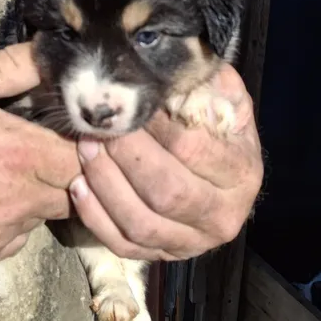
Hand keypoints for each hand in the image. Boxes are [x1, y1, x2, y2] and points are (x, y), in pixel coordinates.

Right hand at [0, 45, 79, 268]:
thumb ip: (11, 67)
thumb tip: (51, 51)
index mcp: (18, 153)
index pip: (87, 158)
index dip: (88, 145)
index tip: (76, 131)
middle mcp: (18, 200)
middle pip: (74, 190)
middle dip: (67, 169)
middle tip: (41, 147)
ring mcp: (0, 233)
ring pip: (46, 214)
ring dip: (39, 194)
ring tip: (4, 169)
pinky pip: (17, 237)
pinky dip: (12, 219)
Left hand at [68, 64, 262, 260]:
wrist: (227, 178)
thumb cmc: (220, 130)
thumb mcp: (227, 99)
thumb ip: (210, 82)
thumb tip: (176, 64)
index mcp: (242, 173)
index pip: (192, 149)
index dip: (156, 126)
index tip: (133, 104)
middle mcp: (222, 216)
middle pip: (166, 191)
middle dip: (126, 157)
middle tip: (100, 128)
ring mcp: (192, 242)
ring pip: (141, 223)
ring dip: (105, 185)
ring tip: (84, 150)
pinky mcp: (162, 256)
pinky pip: (124, 245)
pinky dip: (96, 218)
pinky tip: (78, 186)